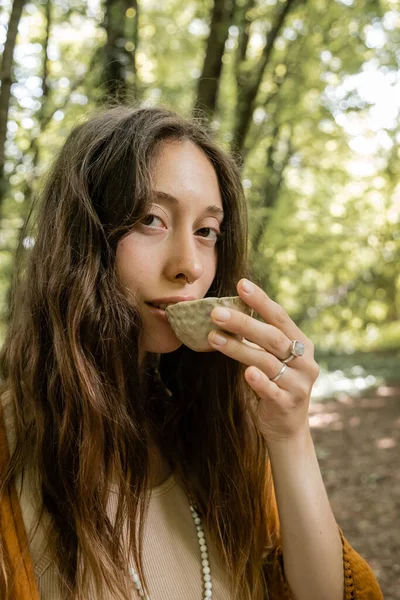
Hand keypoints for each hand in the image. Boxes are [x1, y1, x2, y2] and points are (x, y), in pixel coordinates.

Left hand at [208, 279, 319, 445]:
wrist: (287, 429)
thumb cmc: (274, 384)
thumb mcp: (271, 358)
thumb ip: (259, 338)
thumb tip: (228, 310)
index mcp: (302, 344)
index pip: (280, 317)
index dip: (261, 300)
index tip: (241, 284)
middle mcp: (305, 361)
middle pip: (272, 337)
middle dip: (243, 322)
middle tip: (216, 312)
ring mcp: (299, 384)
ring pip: (267, 361)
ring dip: (239, 348)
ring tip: (213, 337)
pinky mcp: (288, 404)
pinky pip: (272, 390)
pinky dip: (260, 381)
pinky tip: (246, 373)